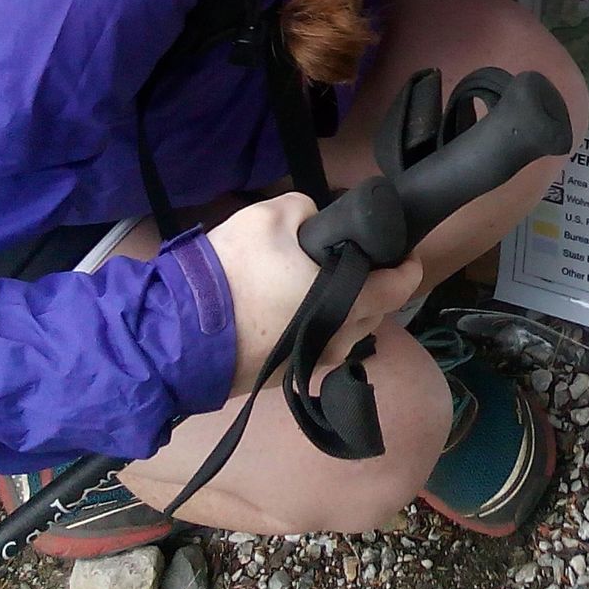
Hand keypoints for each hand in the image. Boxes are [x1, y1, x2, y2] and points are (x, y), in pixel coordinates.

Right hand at [206, 192, 423, 394]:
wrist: (181, 334)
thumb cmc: (236, 273)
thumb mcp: (272, 215)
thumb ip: (307, 209)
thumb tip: (315, 222)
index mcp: (351, 303)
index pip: (402, 286)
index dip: (407, 264)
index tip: (402, 250)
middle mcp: (341, 340)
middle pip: (375, 310)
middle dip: (372, 285)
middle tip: (353, 261)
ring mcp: (314, 364)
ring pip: (347, 332)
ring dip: (344, 309)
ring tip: (319, 285)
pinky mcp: (287, 378)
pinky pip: (318, 346)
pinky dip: (315, 327)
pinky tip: (290, 310)